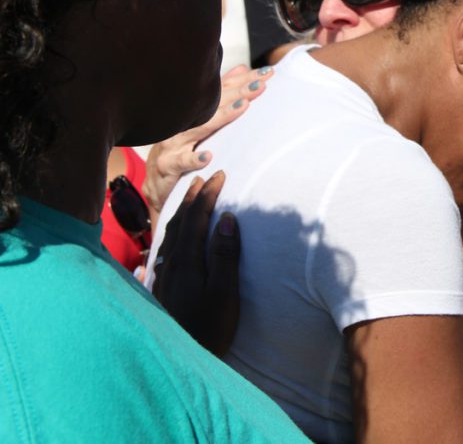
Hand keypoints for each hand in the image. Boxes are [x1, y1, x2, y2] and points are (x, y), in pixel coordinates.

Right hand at [142, 64, 272, 219]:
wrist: (155, 186)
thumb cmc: (182, 150)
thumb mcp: (202, 123)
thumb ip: (222, 97)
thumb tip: (243, 70)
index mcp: (193, 112)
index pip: (221, 92)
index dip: (244, 81)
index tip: (268, 73)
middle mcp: (182, 123)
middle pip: (212, 105)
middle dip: (238, 93)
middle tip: (261, 85)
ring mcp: (172, 144)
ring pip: (197, 128)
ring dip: (221, 117)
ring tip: (243, 106)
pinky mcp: (166, 166)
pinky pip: (180, 162)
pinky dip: (193, 159)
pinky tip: (208, 156)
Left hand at [151, 171, 241, 356]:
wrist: (181, 358)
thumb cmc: (210, 327)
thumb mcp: (225, 293)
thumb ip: (225, 255)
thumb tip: (227, 219)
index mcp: (188, 261)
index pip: (197, 218)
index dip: (208, 195)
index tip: (220, 175)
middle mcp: (172, 264)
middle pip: (179, 223)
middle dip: (192, 198)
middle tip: (203, 178)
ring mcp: (165, 276)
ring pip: (169, 235)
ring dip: (181, 214)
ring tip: (190, 200)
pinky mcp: (163, 287)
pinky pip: (165, 249)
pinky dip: (173, 233)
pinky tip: (174, 239)